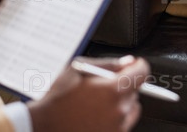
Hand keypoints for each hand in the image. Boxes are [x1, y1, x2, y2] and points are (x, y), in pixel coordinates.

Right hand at [27, 56, 149, 131]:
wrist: (44, 126)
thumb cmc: (58, 99)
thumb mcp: (78, 69)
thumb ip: (108, 64)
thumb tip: (128, 61)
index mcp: (113, 90)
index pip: (142, 72)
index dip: (137, 66)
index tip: (134, 66)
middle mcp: (119, 110)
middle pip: (135, 92)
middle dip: (123, 86)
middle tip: (102, 87)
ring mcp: (117, 127)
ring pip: (131, 110)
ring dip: (120, 104)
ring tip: (97, 104)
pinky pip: (122, 125)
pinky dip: (114, 119)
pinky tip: (95, 116)